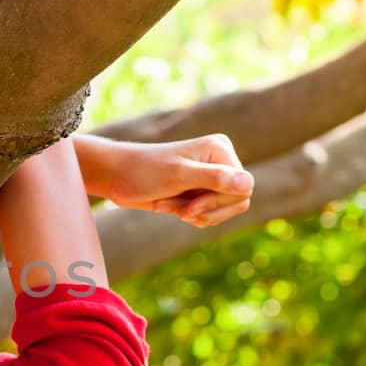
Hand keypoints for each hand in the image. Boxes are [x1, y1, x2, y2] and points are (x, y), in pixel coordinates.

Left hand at [102, 135, 254, 226]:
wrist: (117, 177)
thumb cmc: (145, 172)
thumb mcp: (179, 176)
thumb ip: (215, 179)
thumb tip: (248, 184)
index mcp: (220, 149)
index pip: (243, 188)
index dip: (220, 202)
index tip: (192, 207)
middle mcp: (219, 161)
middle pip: (238, 201)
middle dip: (208, 210)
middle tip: (183, 211)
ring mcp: (210, 176)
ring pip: (223, 210)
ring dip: (196, 214)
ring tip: (172, 206)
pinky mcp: (199, 190)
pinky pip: (210, 214)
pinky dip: (190, 216)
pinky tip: (169, 206)